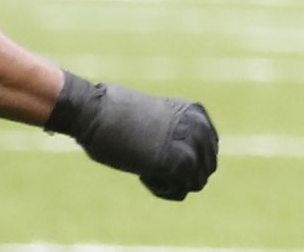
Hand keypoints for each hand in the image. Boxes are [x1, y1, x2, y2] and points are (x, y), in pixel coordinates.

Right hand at [59, 79, 218, 200]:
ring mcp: (193, 145)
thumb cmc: (114, 114)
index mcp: (197, 114)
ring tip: (145, 166)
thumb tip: (185, 164)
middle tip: (149, 162)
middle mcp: (201, 128)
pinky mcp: (181, 163)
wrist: (95, 112)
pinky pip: (179, 192)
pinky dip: (160, 188)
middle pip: (204, 169)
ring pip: (194, 182)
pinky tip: (142, 171)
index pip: (207, 151)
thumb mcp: (153, 119)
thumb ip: (173, 135)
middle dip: (179, 173)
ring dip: (170, 182)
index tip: (156, 152)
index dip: (183, 160)